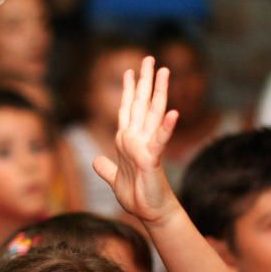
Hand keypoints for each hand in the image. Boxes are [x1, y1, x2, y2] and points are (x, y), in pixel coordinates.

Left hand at [92, 56, 180, 224]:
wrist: (150, 213)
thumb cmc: (137, 196)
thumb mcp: (115, 179)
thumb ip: (106, 168)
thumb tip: (96, 161)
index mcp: (128, 141)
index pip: (128, 110)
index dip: (128, 90)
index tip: (129, 71)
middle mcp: (139, 139)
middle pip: (143, 104)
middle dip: (145, 81)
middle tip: (150, 58)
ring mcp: (147, 147)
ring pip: (154, 114)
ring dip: (159, 93)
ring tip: (165, 72)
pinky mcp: (152, 160)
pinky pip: (159, 141)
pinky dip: (166, 128)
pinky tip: (174, 113)